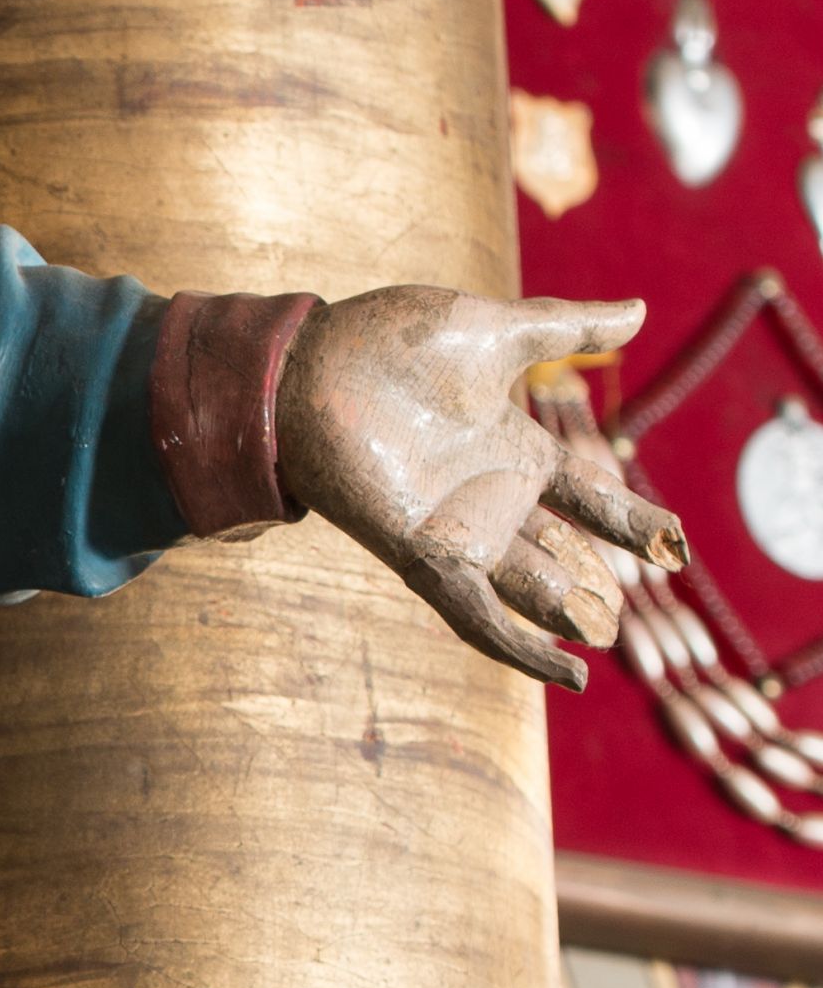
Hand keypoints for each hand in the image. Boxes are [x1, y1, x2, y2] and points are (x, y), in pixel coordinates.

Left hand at [276, 290, 685, 689]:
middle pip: (564, 553)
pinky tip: (567, 675)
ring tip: (609, 628)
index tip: (678, 546)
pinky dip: (522, 649)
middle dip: (602, 579)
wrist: (308, 366)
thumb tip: (641, 311)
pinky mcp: (422, 554)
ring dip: (571, 611)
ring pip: (531, 589)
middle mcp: (489, 499)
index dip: (635, 522)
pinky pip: (478, 616)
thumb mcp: (495, 332)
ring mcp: (458, 531)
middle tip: (644, 592)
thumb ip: (566, 327)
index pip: (590, 497)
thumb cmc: (387, 343)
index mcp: (512, 450)